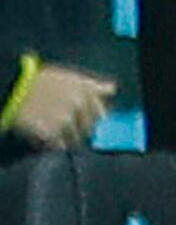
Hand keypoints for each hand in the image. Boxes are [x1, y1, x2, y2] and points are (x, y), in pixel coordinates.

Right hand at [2, 62, 116, 148]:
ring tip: (52, 129)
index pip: (101, 115)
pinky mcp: (51, 133)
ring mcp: (65, 121)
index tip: (84, 120)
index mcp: (85, 92)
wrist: (13, 89)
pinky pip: (60, 146)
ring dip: (66, 138)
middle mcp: (78, 106)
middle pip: (90, 130)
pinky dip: (53, 144)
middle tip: (64, 126)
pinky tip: (44, 135)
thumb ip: (93, 86)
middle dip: (80, 130)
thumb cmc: (40, 81)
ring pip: (76, 140)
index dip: (93, 119)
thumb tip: (112, 89)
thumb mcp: (69, 77)